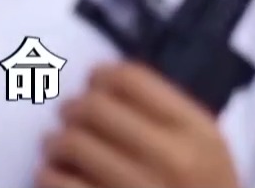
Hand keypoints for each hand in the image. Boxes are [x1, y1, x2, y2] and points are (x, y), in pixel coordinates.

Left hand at [36, 62, 240, 187]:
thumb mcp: (206, 152)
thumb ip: (163, 116)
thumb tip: (97, 84)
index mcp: (198, 133)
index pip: (129, 78)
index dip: (101, 77)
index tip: (93, 87)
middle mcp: (173, 160)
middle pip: (93, 106)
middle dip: (72, 109)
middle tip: (70, 118)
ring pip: (70, 142)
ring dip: (55, 142)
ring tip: (58, 148)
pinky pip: (59, 183)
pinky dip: (48, 175)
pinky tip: (55, 176)